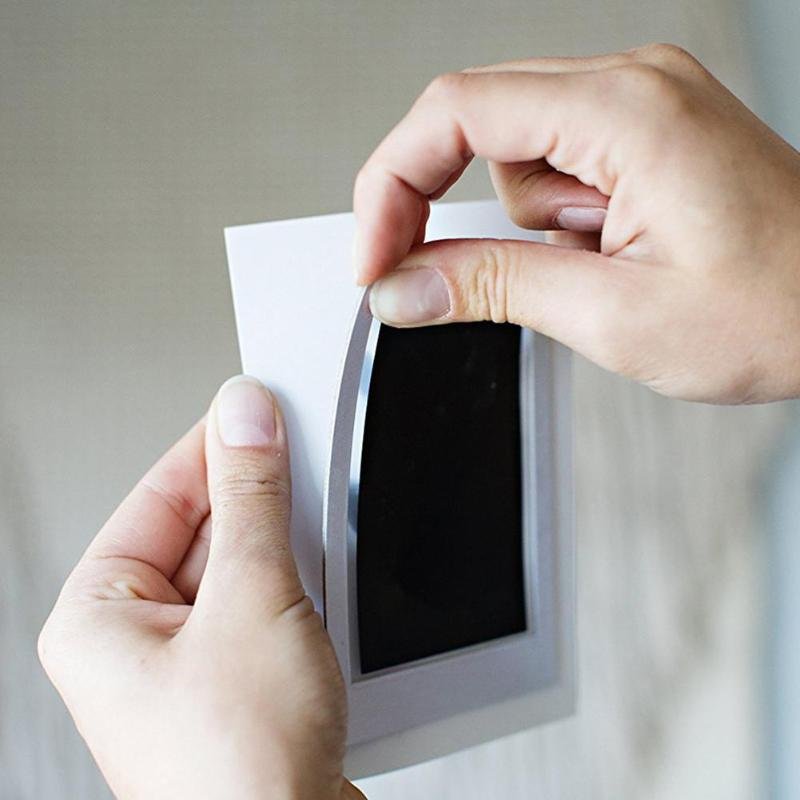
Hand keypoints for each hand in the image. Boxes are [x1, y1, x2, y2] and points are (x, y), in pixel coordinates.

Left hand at [39, 376, 364, 799]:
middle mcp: (134, 639)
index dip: (214, 444)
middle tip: (298, 462)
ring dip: (279, 543)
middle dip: (255, 498)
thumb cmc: (242, 769)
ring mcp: (186, 661)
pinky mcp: (233, 678)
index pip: (160, 492)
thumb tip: (244, 417)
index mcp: (99, 616)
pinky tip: (318, 585)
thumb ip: (251, 499)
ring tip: (311, 541)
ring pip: (237, 563)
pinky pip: (259, 601)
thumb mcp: (252, 600)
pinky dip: (294, 582)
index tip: (258, 407)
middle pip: (200, 525)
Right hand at [354, 44, 799, 403]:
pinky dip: (557, 221)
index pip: (455, 113)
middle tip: (433, 278)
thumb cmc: (779, 309)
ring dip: (528, 227)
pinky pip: (558, 167)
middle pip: (477, 125)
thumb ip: (492, 288)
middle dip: (443, 206)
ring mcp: (642, 106)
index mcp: (625, 111)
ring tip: (593, 272)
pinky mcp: (646, 136)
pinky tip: (608, 254)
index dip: (391, 185)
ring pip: (517, 158)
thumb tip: (404, 286)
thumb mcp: (613, 314)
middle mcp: (632, 86)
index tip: (373, 257)